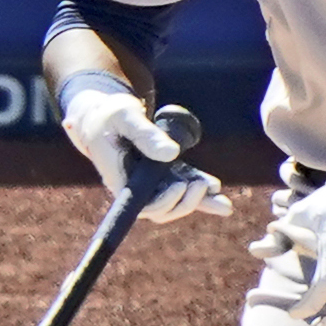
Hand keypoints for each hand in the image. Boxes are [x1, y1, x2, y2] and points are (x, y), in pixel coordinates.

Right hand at [59, 79, 226, 223]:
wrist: (104, 116)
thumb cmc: (109, 115)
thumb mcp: (125, 117)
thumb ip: (146, 134)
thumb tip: (172, 153)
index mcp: (120, 180)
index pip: (144, 206)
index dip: (164, 202)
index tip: (180, 185)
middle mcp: (136, 188)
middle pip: (163, 209)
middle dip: (185, 202)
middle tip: (201, 185)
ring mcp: (150, 183)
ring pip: (176, 201)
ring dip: (198, 201)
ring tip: (220, 198)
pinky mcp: (162, 174)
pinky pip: (183, 186)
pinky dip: (199, 188)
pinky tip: (216, 188)